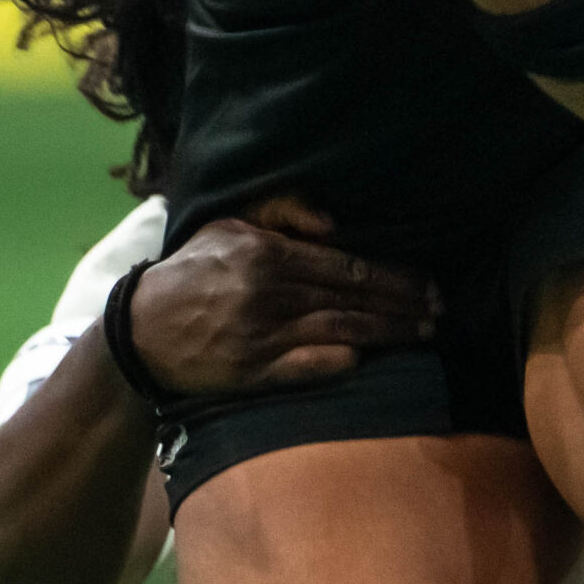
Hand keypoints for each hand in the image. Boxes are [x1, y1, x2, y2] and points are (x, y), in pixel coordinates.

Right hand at [129, 201, 437, 394]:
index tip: (427, 283)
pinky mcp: (254, 371)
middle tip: (440, 309)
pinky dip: (343, 362)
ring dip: (389, 334)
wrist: (143, 329)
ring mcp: (262, 335)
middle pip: (354, 300)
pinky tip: (371, 358)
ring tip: (424, 333)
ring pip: (342, 332)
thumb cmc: (192, 271)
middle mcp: (269, 293)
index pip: (348, 266)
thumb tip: (335, 224)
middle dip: (404, 305)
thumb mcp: (229, 224)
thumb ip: (282, 213)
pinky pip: (310, 367)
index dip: (394, 276)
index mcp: (267, 253)